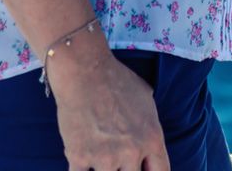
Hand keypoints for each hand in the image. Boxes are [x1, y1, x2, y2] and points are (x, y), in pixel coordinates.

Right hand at [47, 40, 167, 170]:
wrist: (84, 70)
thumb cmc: (116, 79)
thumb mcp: (146, 99)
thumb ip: (150, 124)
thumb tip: (150, 136)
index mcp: (152, 138)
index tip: (142, 170)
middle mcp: (132, 152)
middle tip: (117, 161)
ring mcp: (105, 157)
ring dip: (103, 170)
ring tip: (99, 158)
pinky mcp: (79, 157)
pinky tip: (82, 163)